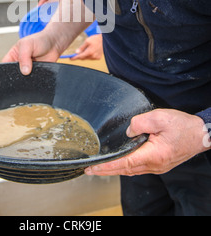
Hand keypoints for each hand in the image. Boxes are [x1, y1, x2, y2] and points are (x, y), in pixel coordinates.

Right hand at [1, 32, 61, 74]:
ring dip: (27, 78)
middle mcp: (20, 63)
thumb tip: (24, 71)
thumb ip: (24, 57)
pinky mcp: (37, 74)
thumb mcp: (28, 44)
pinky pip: (34, 80)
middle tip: (24, 73)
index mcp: (13, 55)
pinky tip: (38, 75)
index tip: (10, 73)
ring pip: (24, 78)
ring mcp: (28, 69)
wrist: (55, 43)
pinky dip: (35, 80)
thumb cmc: (40, 40)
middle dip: (17, 75)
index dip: (5, 70)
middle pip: (14, 74)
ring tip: (32, 72)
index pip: (4, 65)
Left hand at [72, 34, 102, 60]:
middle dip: (79, 56)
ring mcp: (96, 58)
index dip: (75, 58)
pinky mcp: (98, 58)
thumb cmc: (96, 39)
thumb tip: (76, 52)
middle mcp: (93, 56)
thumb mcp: (87, 41)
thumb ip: (82, 47)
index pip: (80, 56)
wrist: (104, 40)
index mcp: (90, 52)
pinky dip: (89, 55)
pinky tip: (91, 50)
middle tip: (77, 52)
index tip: (70, 58)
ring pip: (87, 58)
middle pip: (83, 58)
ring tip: (87, 49)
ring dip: (84, 55)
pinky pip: (91, 58)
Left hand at [85, 109, 207, 176]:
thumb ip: (140, 122)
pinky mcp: (159, 163)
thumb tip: (129, 131)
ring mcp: (157, 167)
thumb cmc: (183, 126)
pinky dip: (125, 167)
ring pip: (131, 170)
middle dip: (106, 171)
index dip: (106, 166)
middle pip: (125, 170)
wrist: (201, 134)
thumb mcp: (160, 117)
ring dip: (115, 169)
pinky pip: (138, 168)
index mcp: (153, 155)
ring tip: (101, 167)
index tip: (92, 168)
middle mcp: (154, 165)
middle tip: (90, 170)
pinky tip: (119, 163)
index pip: (124, 163)